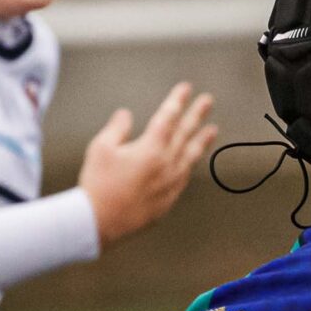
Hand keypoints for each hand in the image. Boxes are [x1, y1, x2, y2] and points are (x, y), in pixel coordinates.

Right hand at [78, 82, 217, 245]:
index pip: (168, 118)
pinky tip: (192, 160)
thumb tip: (126, 115)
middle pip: (185, 133)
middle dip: (196, 115)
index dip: (177, 101)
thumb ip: (117, 128)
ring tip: (213, 129)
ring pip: (191, 156)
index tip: (186, 88)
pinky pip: (185, 176)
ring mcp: (170, 184)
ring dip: (202, 141)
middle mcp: (166, 164)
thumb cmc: (98, 184)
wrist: (100, 222)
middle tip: (207, 101)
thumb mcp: (101, 148)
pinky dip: (190, 163)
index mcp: (151, 148)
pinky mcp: (168, 200)